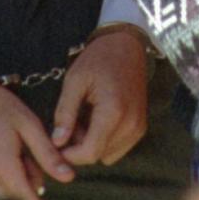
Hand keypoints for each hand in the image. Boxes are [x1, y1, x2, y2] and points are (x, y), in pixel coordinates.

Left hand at [52, 30, 148, 166]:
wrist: (127, 45)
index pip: (90, 153)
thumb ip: (65, 113)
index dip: (70, 153)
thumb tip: (57, 143)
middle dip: (80, 146)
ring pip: (108, 155)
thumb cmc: (98, 59)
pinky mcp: (140, 127)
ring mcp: (138, 127)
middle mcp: (131, 124)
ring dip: (93, 144)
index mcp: (113, 112)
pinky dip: (106, 140)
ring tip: (85, 117)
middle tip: (71, 122)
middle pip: (98, 155)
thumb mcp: (75, 80)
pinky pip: (118, 147)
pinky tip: (98, 118)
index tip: (57, 141)